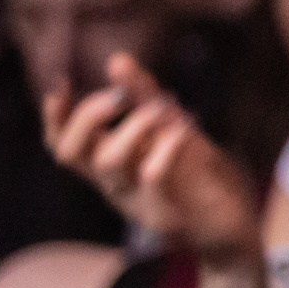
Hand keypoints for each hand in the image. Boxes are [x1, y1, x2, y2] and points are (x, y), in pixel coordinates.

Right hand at [44, 53, 261, 261]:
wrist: (234, 228)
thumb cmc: (200, 177)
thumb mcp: (173, 130)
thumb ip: (145, 97)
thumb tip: (116, 59)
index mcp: (111, 166)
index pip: (62, 144)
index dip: (54, 117)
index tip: (61, 84)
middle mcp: (115, 185)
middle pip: (70, 152)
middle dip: (87, 116)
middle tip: (121, 95)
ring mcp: (136, 202)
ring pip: (108, 163)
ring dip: (133, 125)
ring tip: (164, 107)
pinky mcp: (166, 215)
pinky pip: (153, 178)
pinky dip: (166, 146)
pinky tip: (186, 127)